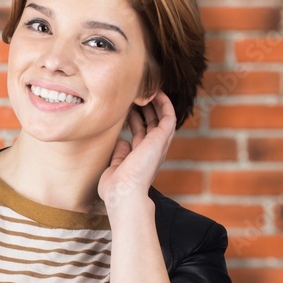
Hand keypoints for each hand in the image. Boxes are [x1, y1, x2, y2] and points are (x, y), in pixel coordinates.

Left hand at [97, 91, 176, 212]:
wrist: (123, 193)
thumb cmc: (115, 188)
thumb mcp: (114, 168)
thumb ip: (119, 155)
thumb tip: (122, 141)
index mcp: (141, 157)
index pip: (140, 133)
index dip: (135, 119)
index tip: (125, 107)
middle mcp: (152, 150)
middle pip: (152, 123)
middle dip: (145, 107)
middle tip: (135, 93)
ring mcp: (158, 144)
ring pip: (162, 117)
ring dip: (155, 102)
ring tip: (145, 88)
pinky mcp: (162, 139)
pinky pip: (168, 116)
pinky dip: (164, 103)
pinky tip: (156, 92)